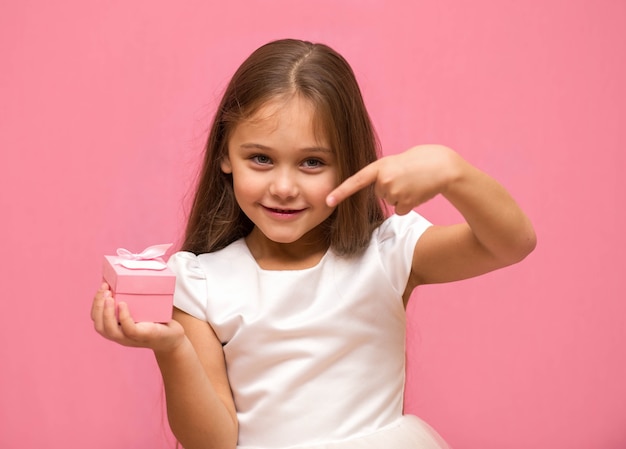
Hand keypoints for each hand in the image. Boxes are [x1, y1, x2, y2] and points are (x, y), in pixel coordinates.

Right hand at [91, 283, 184, 352]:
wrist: (173, 337)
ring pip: (109, 330)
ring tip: (109, 296)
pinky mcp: (143, 336)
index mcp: (116, 329)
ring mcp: (130, 338)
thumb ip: (131, 299)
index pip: (97, 319)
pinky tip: (122, 304)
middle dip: (98, 305)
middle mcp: (120, 336)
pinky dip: (123, 316)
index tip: (102, 286)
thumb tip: (125, 275)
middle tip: (105, 289)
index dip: (96, 303)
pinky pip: (129, 329)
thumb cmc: (156, 320)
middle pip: (99, 325)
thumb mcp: (141, 309)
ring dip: (106, 312)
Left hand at [326, 144, 458, 214]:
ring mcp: (394, 193)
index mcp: (380, 166)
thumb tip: (380, 189)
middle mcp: (384, 180)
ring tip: (414, 182)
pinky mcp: (405, 204)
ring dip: (402, 195)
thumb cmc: (422, 160)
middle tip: (407, 176)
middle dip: (391, 187)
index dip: (341, 192)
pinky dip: (409, 204)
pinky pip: (401, 210)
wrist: (443, 167)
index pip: (356, 181)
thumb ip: (383, 173)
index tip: (328, 201)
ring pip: (391, 201)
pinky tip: (418, 192)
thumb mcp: (397, 161)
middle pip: (380, 193)